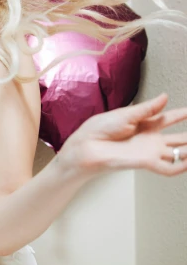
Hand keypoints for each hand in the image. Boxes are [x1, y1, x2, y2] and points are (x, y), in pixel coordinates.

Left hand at [58, 92, 186, 176]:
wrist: (88, 144)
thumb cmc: (100, 128)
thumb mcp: (127, 114)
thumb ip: (148, 108)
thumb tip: (165, 97)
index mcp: (145, 124)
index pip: (168, 119)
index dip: (181, 114)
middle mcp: (150, 139)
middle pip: (178, 138)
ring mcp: (149, 151)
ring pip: (177, 154)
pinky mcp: (146, 162)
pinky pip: (168, 168)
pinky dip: (181, 167)